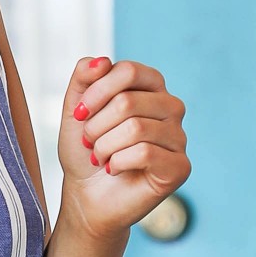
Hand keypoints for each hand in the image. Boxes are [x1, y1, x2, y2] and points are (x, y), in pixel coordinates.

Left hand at [57, 55, 189, 239]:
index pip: (128, 71)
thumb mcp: (75, 109)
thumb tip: (102, 61)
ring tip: (101, 158)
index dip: (96, 93)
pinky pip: (145, 153)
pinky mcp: (180, 166)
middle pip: (128, 101)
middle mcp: (171, 107)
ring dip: (104, 147)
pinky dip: (118, 163)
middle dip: (96, 126)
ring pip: (136, 129)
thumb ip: (84, 78)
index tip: (79, 114)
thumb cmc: (84, 151)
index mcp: (151, 86)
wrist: (86, 196)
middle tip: (89, 142)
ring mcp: (179, 137)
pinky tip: (115, 170)